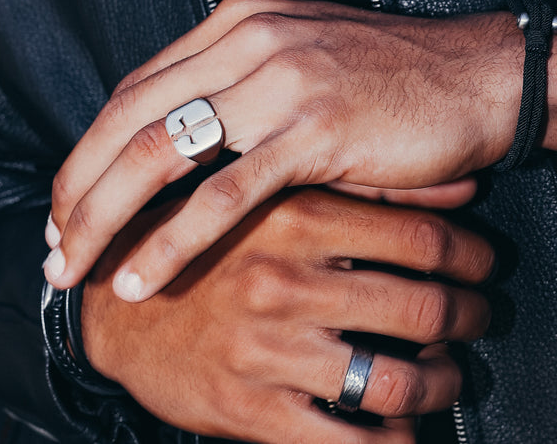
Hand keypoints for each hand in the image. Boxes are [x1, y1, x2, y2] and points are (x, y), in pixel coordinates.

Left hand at [45, 0, 518, 296]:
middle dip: (78, 186)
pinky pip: (224, 193)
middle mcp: (248, 41)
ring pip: (161, 152)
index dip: (90, 148)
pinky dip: (173, 240)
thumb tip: (175, 136)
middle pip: (129, 117)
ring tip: (76, 265)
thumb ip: (235, 83)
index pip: (136, 88)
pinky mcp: (314, 132)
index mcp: (237, 22)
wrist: (472, 76)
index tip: (71, 198)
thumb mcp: (298, 60)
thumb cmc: (386, 76)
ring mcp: (279, 84)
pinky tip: (142, 276)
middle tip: (56, 242)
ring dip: (107, 216)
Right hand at [82, 188, 493, 443]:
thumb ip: (352, 184)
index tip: (483, 260)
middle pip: (421, 307)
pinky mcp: (251, 410)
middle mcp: (284, 279)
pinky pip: (350, 443)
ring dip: (443, 381)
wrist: (116, 304)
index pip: (420, 237)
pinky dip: (395, 440)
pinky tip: (400, 425)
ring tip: (449, 372)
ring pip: (396, 382)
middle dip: (469, 314)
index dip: (470, 253)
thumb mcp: (265, 193)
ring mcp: (268, 349)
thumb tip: (456, 181)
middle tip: (476, 313)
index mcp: (292, 215)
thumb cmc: (201, 239)